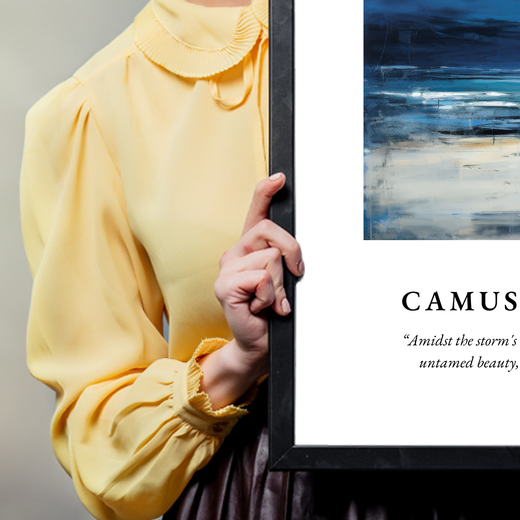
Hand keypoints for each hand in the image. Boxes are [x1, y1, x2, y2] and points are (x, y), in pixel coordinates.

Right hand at [199, 173, 303, 407]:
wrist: (259, 342)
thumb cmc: (273, 309)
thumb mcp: (284, 278)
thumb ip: (285, 258)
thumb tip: (295, 250)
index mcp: (250, 247)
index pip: (256, 211)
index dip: (266, 191)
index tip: (280, 177)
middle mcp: (235, 252)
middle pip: (271, 231)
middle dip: (292, 253)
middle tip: (293, 277)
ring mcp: (226, 268)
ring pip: (271, 258)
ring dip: (280, 284)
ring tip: (271, 300)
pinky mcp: (224, 286)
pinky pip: (261, 278)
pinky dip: (270, 296)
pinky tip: (261, 307)